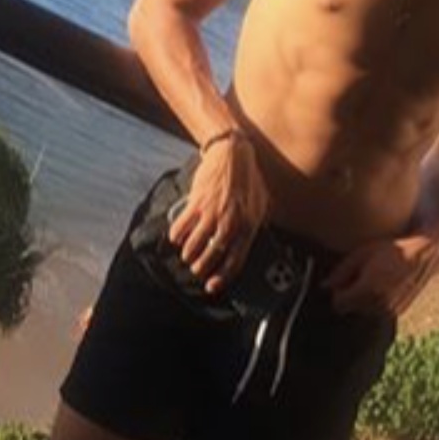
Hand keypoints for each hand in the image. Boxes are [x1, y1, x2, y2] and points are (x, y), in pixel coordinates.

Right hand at [168, 138, 268, 292]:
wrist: (233, 153)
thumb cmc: (249, 179)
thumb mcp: (262, 204)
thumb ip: (257, 224)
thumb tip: (252, 242)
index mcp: (249, 226)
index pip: (235, 260)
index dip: (222, 277)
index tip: (212, 286)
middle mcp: (231, 222)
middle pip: (212, 256)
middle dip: (201, 268)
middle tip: (196, 270)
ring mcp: (213, 213)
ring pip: (195, 245)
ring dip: (188, 253)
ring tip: (187, 255)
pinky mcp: (197, 202)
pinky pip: (182, 227)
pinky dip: (177, 235)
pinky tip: (176, 237)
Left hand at [323, 234, 438, 316]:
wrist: (422, 255)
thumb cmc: (390, 249)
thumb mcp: (361, 254)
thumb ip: (340, 272)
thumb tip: (324, 286)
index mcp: (368, 290)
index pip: (338, 303)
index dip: (338, 291)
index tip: (345, 280)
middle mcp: (379, 304)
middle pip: (350, 308)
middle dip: (351, 294)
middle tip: (362, 275)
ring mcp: (390, 310)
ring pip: (363, 311)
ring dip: (364, 299)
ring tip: (376, 278)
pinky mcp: (398, 312)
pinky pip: (377, 312)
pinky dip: (377, 302)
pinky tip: (386, 284)